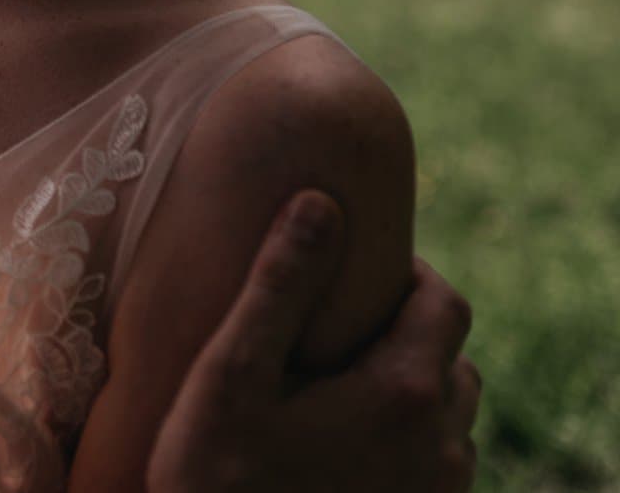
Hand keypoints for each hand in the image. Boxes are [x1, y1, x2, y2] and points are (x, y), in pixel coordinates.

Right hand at [149, 191, 480, 492]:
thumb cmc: (216, 478)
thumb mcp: (232, 373)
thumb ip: (279, 285)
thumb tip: (319, 201)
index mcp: (402, 393)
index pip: (442, 301)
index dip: (403, 271)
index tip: (348, 265)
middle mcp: (439, 445)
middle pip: (452, 356)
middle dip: (405, 328)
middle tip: (335, 321)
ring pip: (449, 415)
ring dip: (407, 386)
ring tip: (334, 381)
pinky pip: (434, 463)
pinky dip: (402, 437)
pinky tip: (336, 440)